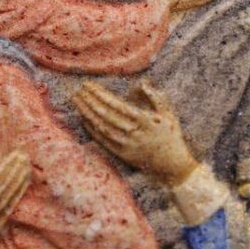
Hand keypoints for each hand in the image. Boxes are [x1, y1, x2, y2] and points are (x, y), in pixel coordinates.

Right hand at [0, 150, 30, 245]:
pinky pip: (5, 214)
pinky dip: (15, 200)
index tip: (13, 156)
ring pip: (5, 203)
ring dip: (17, 185)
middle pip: (0, 193)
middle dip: (13, 174)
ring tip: (26, 168)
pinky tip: (22, 187)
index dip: (2, 171)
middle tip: (23, 157)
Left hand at [74, 80, 196, 186]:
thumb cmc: (171, 136)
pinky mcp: (122, 155)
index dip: (101, 95)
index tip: (89, 85)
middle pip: (106, 115)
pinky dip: (92, 129)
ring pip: (102, 127)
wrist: (172, 165)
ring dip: (87, 113)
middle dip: (90, 101)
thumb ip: (155, 97)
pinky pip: (103, 141)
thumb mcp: (168, 114)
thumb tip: (142, 83)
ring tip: (77, 101)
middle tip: (78, 90)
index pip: (117, 105)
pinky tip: (83, 118)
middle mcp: (134, 133)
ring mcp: (127, 145)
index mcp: (145, 120)